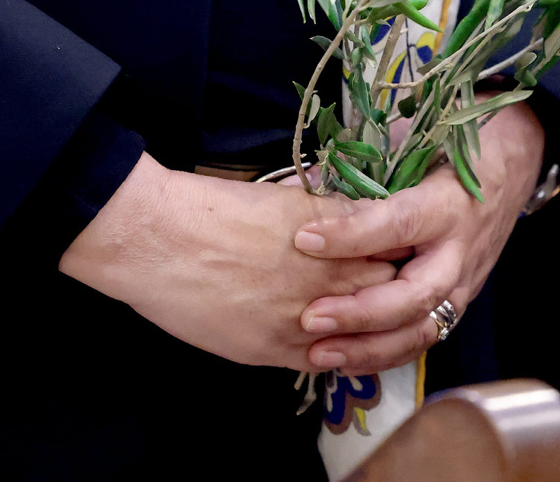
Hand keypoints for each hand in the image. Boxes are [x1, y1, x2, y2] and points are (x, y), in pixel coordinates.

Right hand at [60, 153, 396, 370]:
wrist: (159, 241)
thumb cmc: (217, 208)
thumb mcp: (290, 199)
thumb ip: (336, 215)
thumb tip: (367, 216)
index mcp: (338, 241)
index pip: (397, 254)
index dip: (400, 253)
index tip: (401, 251)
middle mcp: (329, 283)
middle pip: (388, 296)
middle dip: (392, 290)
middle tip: (390, 287)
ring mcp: (302, 322)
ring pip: (360, 335)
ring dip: (364, 325)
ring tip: (358, 312)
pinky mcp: (271, 351)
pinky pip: (322, 360)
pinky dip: (333, 350)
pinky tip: (334, 340)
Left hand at [290, 100, 545, 374]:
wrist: (509, 167)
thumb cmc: (449, 150)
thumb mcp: (411, 144)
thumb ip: (357, 170)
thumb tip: (288, 192)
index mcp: (448, 201)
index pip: (400, 223)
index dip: (352, 234)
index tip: (304, 239)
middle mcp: (460, 249)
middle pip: (416, 294)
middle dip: (361, 312)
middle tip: (310, 318)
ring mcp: (464, 282)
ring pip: (422, 329)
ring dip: (369, 348)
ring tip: (317, 353)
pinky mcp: (459, 303)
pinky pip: (423, 339)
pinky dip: (383, 355)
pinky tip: (342, 360)